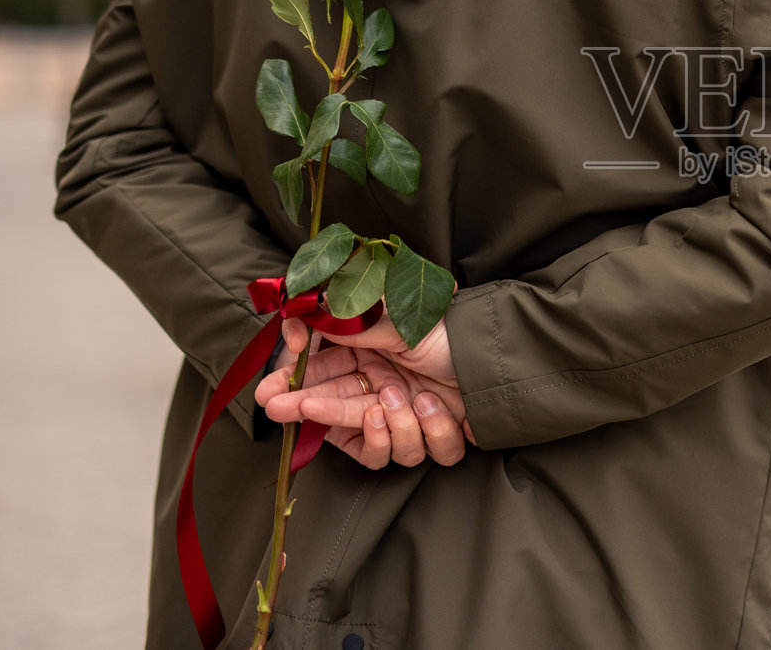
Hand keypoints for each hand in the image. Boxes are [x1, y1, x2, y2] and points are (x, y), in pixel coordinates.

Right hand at [256, 316, 473, 467]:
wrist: (499, 354)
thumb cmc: (449, 329)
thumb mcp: (392, 317)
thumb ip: (344, 321)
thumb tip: (298, 315)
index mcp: (371, 357)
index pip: (320, 375)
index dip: (291, 384)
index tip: (270, 391)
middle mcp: (385, 389)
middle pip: (335, 412)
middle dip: (307, 410)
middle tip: (281, 409)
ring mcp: (409, 416)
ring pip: (380, 445)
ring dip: (388, 425)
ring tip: (399, 396)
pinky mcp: (435, 437)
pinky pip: (422, 454)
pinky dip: (429, 435)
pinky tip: (434, 407)